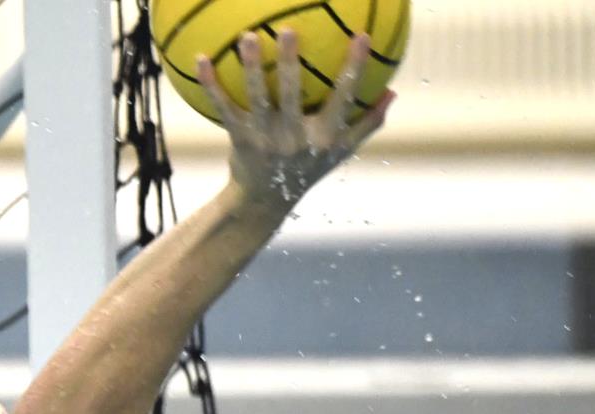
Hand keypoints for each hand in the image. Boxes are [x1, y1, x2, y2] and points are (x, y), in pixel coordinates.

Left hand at [196, 28, 392, 214]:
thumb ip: (367, 123)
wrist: (263, 202)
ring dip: (252, 67)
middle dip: (291, 62)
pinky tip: (201, 60)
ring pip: (258, 97)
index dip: (354, 68)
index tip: (361, 36)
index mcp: (324, 136)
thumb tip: (393, 92)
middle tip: (289, 29)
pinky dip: (212, 85)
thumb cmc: (306, 170)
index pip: (344, 97)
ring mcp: (266, 138)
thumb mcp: (340, 152)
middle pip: (293, 93)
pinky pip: (224, 108)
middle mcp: (294, 137)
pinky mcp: (240, 139)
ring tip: (248, 37)